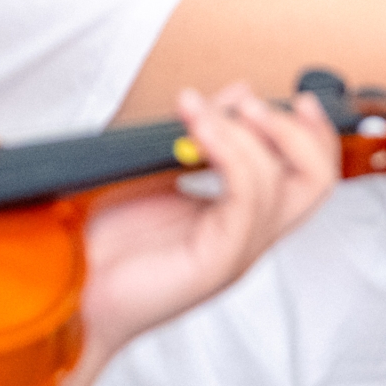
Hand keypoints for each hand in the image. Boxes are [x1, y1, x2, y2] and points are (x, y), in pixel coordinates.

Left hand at [74, 83, 340, 364]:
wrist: (69, 291)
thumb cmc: (105, 241)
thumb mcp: (160, 169)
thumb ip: (205, 136)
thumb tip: (238, 95)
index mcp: (243, 216)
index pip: (310, 175)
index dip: (315, 133)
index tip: (296, 98)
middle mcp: (249, 236)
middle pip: (316, 181)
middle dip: (295, 130)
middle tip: (250, 105)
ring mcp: (236, 253)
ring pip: (281, 185)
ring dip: (246, 133)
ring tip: (203, 112)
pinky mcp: (216, 264)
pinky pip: (244, 200)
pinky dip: (227, 153)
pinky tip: (196, 129)